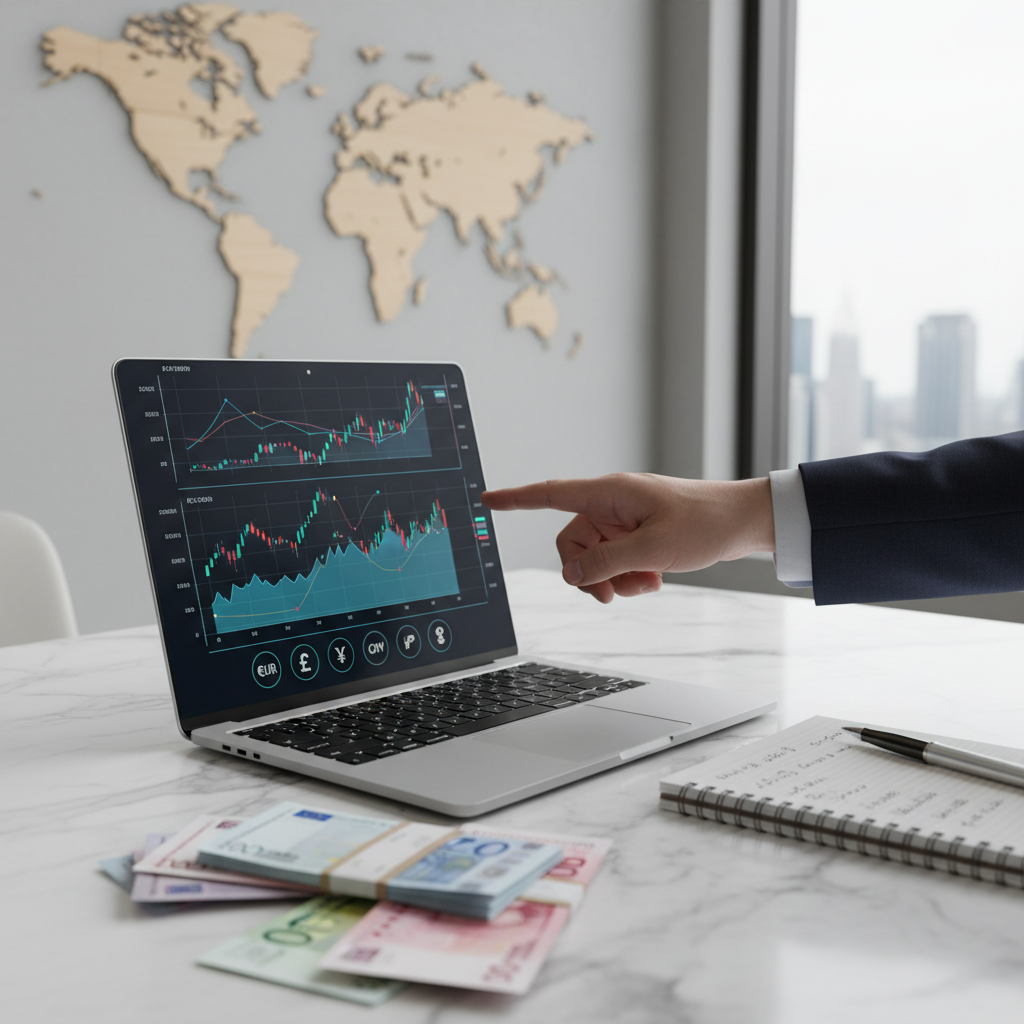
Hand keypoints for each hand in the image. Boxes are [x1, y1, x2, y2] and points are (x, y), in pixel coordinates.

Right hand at [482, 473, 774, 602]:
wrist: (743, 522)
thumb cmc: (705, 522)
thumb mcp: (652, 550)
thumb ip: (606, 564)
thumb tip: (571, 576)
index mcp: (609, 494)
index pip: (550, 494)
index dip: (516, 499)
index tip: (488, 501)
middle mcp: (611, 505)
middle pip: (572, 545)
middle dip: (589, 574)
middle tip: (614, 595)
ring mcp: (624, 521)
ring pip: (595, 559)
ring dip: (614, 579)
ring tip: (647, 583)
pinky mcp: (637, 535)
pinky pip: (615, 561)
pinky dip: (629, 576)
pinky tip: (654, 580)